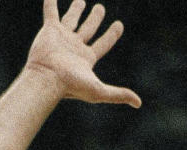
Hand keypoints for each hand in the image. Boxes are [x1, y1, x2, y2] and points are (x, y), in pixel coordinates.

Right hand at [25, 0, 140, 107]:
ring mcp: (62, 38)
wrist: (48, 79)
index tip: (119, 25)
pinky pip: (51, 13)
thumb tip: (138, 103)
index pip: (103, 44)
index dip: (112, 35)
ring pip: (72, 19)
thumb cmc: (71, 86)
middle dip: (95, 19)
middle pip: (88, 29)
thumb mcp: (99, 91)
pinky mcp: (49, 31)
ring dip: (76, 10)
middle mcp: (75, 47)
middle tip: (100, 8)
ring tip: (81, 1)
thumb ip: (118, 94)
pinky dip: (51, 3)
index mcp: (86, 59)